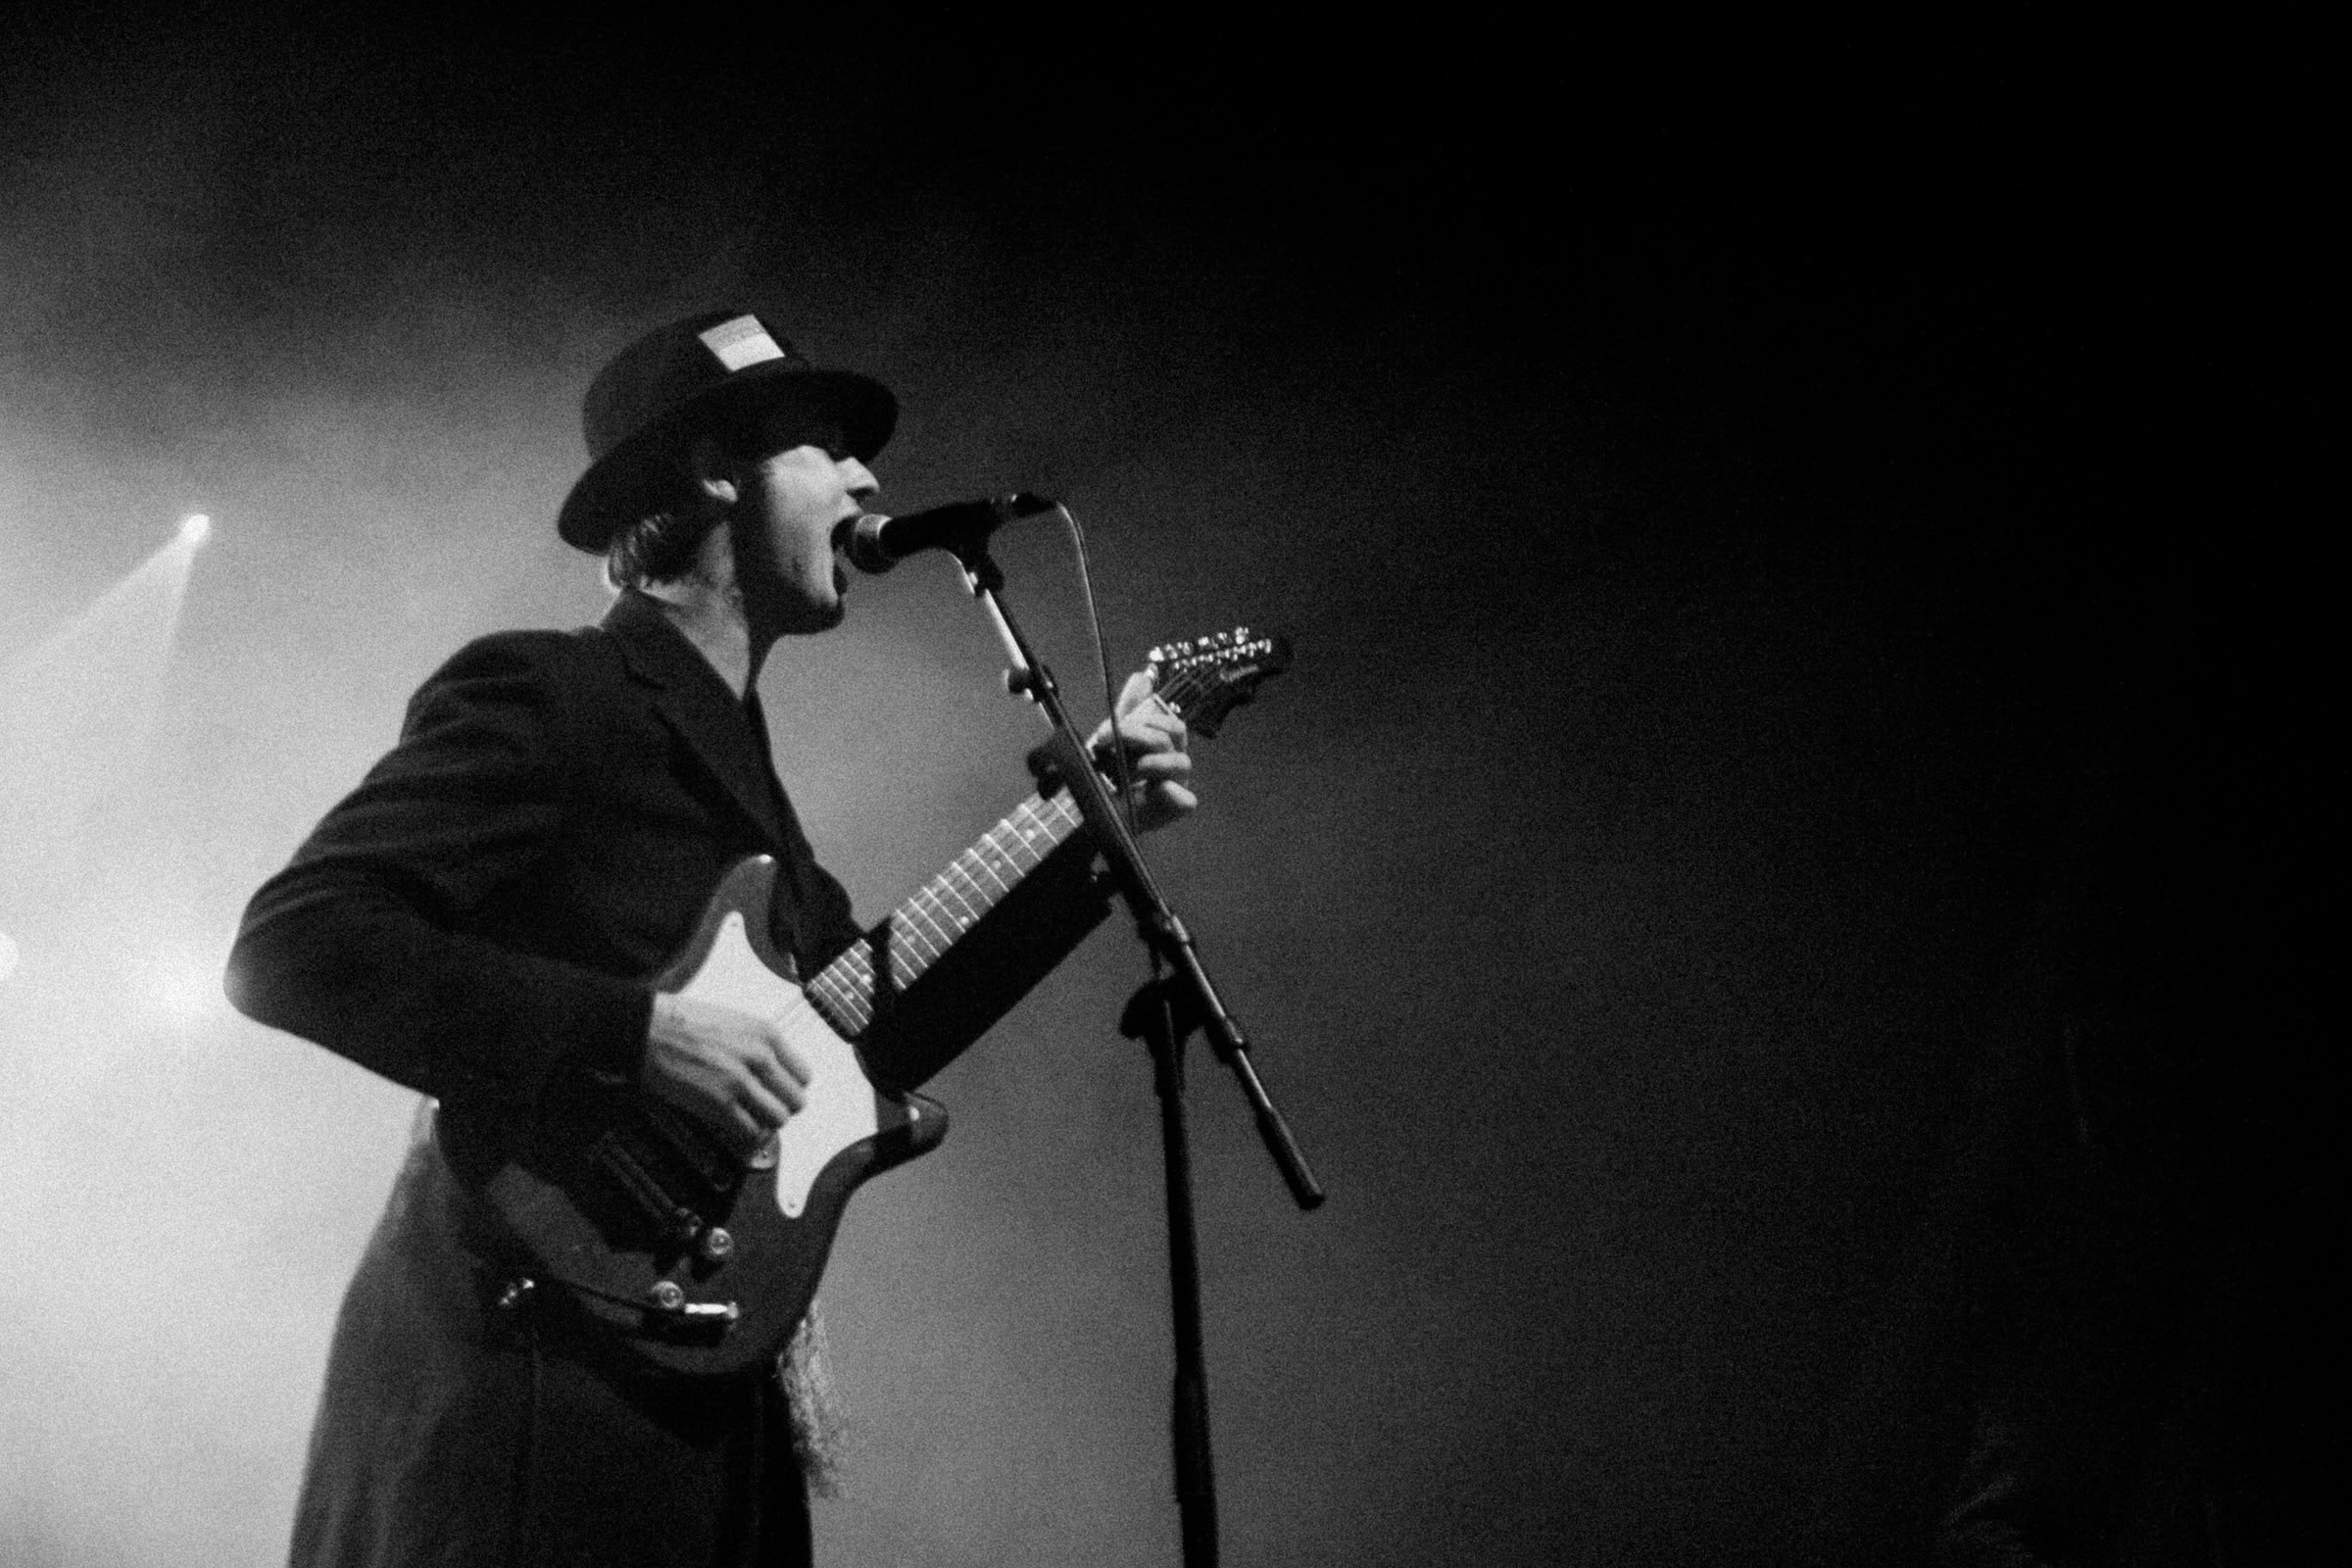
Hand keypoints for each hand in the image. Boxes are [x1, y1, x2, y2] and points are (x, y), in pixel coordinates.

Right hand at [641, 992, 811, 1155]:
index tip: (777, 1092)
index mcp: (766, 1033)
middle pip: (796, 1100)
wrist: (648, 1029)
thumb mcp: (734, 1021)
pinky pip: (750, 1132)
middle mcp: (760, 1056)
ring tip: (748, 1118)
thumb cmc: (683, 1022)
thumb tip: (774, 1071)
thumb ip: (759, 1044)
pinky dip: (745, 1135)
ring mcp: (740, 1081)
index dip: (789, 1087)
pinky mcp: (719, 1103)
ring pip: (778, 1119)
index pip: (804, 1075)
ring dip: (765, 1123)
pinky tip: (733, 1127)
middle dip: (780, 1108)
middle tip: (763, 1109)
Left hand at [1091, 670, 1196, 831]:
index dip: (1144, 719)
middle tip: (1109, 741)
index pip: (1169, 721)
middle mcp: (1171, 761)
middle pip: (1173, 734)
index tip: (1109, 729)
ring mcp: (1175, 785)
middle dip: (1138, 733)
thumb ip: (1128, 707)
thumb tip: (1142, 676)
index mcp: (1163, 743)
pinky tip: (1160, 789)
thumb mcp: (1112, 736)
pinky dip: (1174, 794)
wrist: (1089, 809)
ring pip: (1181, 762)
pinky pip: (1186, 800)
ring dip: (1154, 760)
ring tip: (1134, 767)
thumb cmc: (1106, 773)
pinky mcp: (1171, 809)